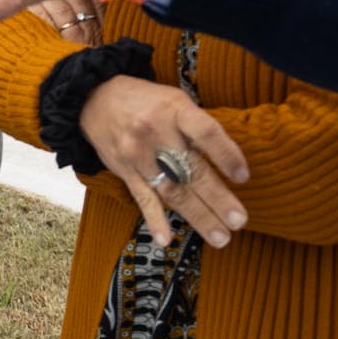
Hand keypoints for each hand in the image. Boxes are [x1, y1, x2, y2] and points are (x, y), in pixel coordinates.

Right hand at [77, 76, 247, 247]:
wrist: (95, 99)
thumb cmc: (145, 101)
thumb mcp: (175, 100)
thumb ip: (197, 126)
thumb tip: (228, 159)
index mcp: (174, 109)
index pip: (205, 133)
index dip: (226, 155)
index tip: (243, 177)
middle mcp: (156, 132)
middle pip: (191, 170)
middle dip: (218, 199)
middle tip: (239, 221)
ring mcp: (138, 154)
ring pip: (172, 190)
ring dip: (198, 216)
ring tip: (220, 237)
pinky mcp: (124, 171)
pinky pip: (142, 198)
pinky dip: (155, 220)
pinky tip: (166, 239)